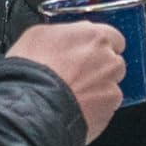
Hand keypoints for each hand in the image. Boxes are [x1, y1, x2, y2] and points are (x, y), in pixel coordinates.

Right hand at [8, 22, 125, 140]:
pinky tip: (73, 108)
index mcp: (95, 37)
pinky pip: (104, 109)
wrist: (32, 106)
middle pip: (113, 63)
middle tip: (76, 75)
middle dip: (100, 69)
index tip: (87, 52)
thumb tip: (64, 38)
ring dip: (96, 90)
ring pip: (109, 87)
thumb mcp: (38, 35)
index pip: (113, 37)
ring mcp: (111, 88)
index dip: (98, 46)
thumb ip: (63, 34)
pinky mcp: (107, 112)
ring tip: (71, 95)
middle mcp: (109, 61)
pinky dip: (92, 109)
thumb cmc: (32, 71)